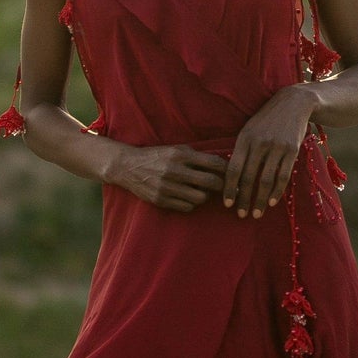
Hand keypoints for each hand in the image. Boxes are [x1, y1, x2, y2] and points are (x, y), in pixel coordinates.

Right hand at [105, 143, 227, 212]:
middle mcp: (175, 170)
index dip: (226, 170)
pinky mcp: (161, 200)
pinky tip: (187, 196)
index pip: (214, 163)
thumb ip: (197, 156)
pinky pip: (187, 207)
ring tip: (200, 190)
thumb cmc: (157, 156)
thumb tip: (224, 164)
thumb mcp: (176, 149)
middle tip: (221, 186)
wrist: (128, 166)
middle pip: (212, 182)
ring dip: (204, 195)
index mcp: (180, 155)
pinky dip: (191, 203)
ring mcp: (167, 187)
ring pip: (201, 198)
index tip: (230, 173)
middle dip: (221, 185)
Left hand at [223, 87, 315, 218]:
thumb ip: (241, 150)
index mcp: (244, 138)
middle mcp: (259, 143)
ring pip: (266, 180)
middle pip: (248, 178)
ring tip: (257, 213)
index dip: (229, 188)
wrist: (293, 103)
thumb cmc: (266, 119)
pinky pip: (283, 175)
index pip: (233, 169)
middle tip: (241, 215)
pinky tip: (273, 202)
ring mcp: (276, 147)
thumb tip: (229, 176)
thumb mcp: (249, 129)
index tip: (227, 204)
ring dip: (260, 200)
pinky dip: (277, 191)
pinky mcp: (292, 150)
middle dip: (244, 199)